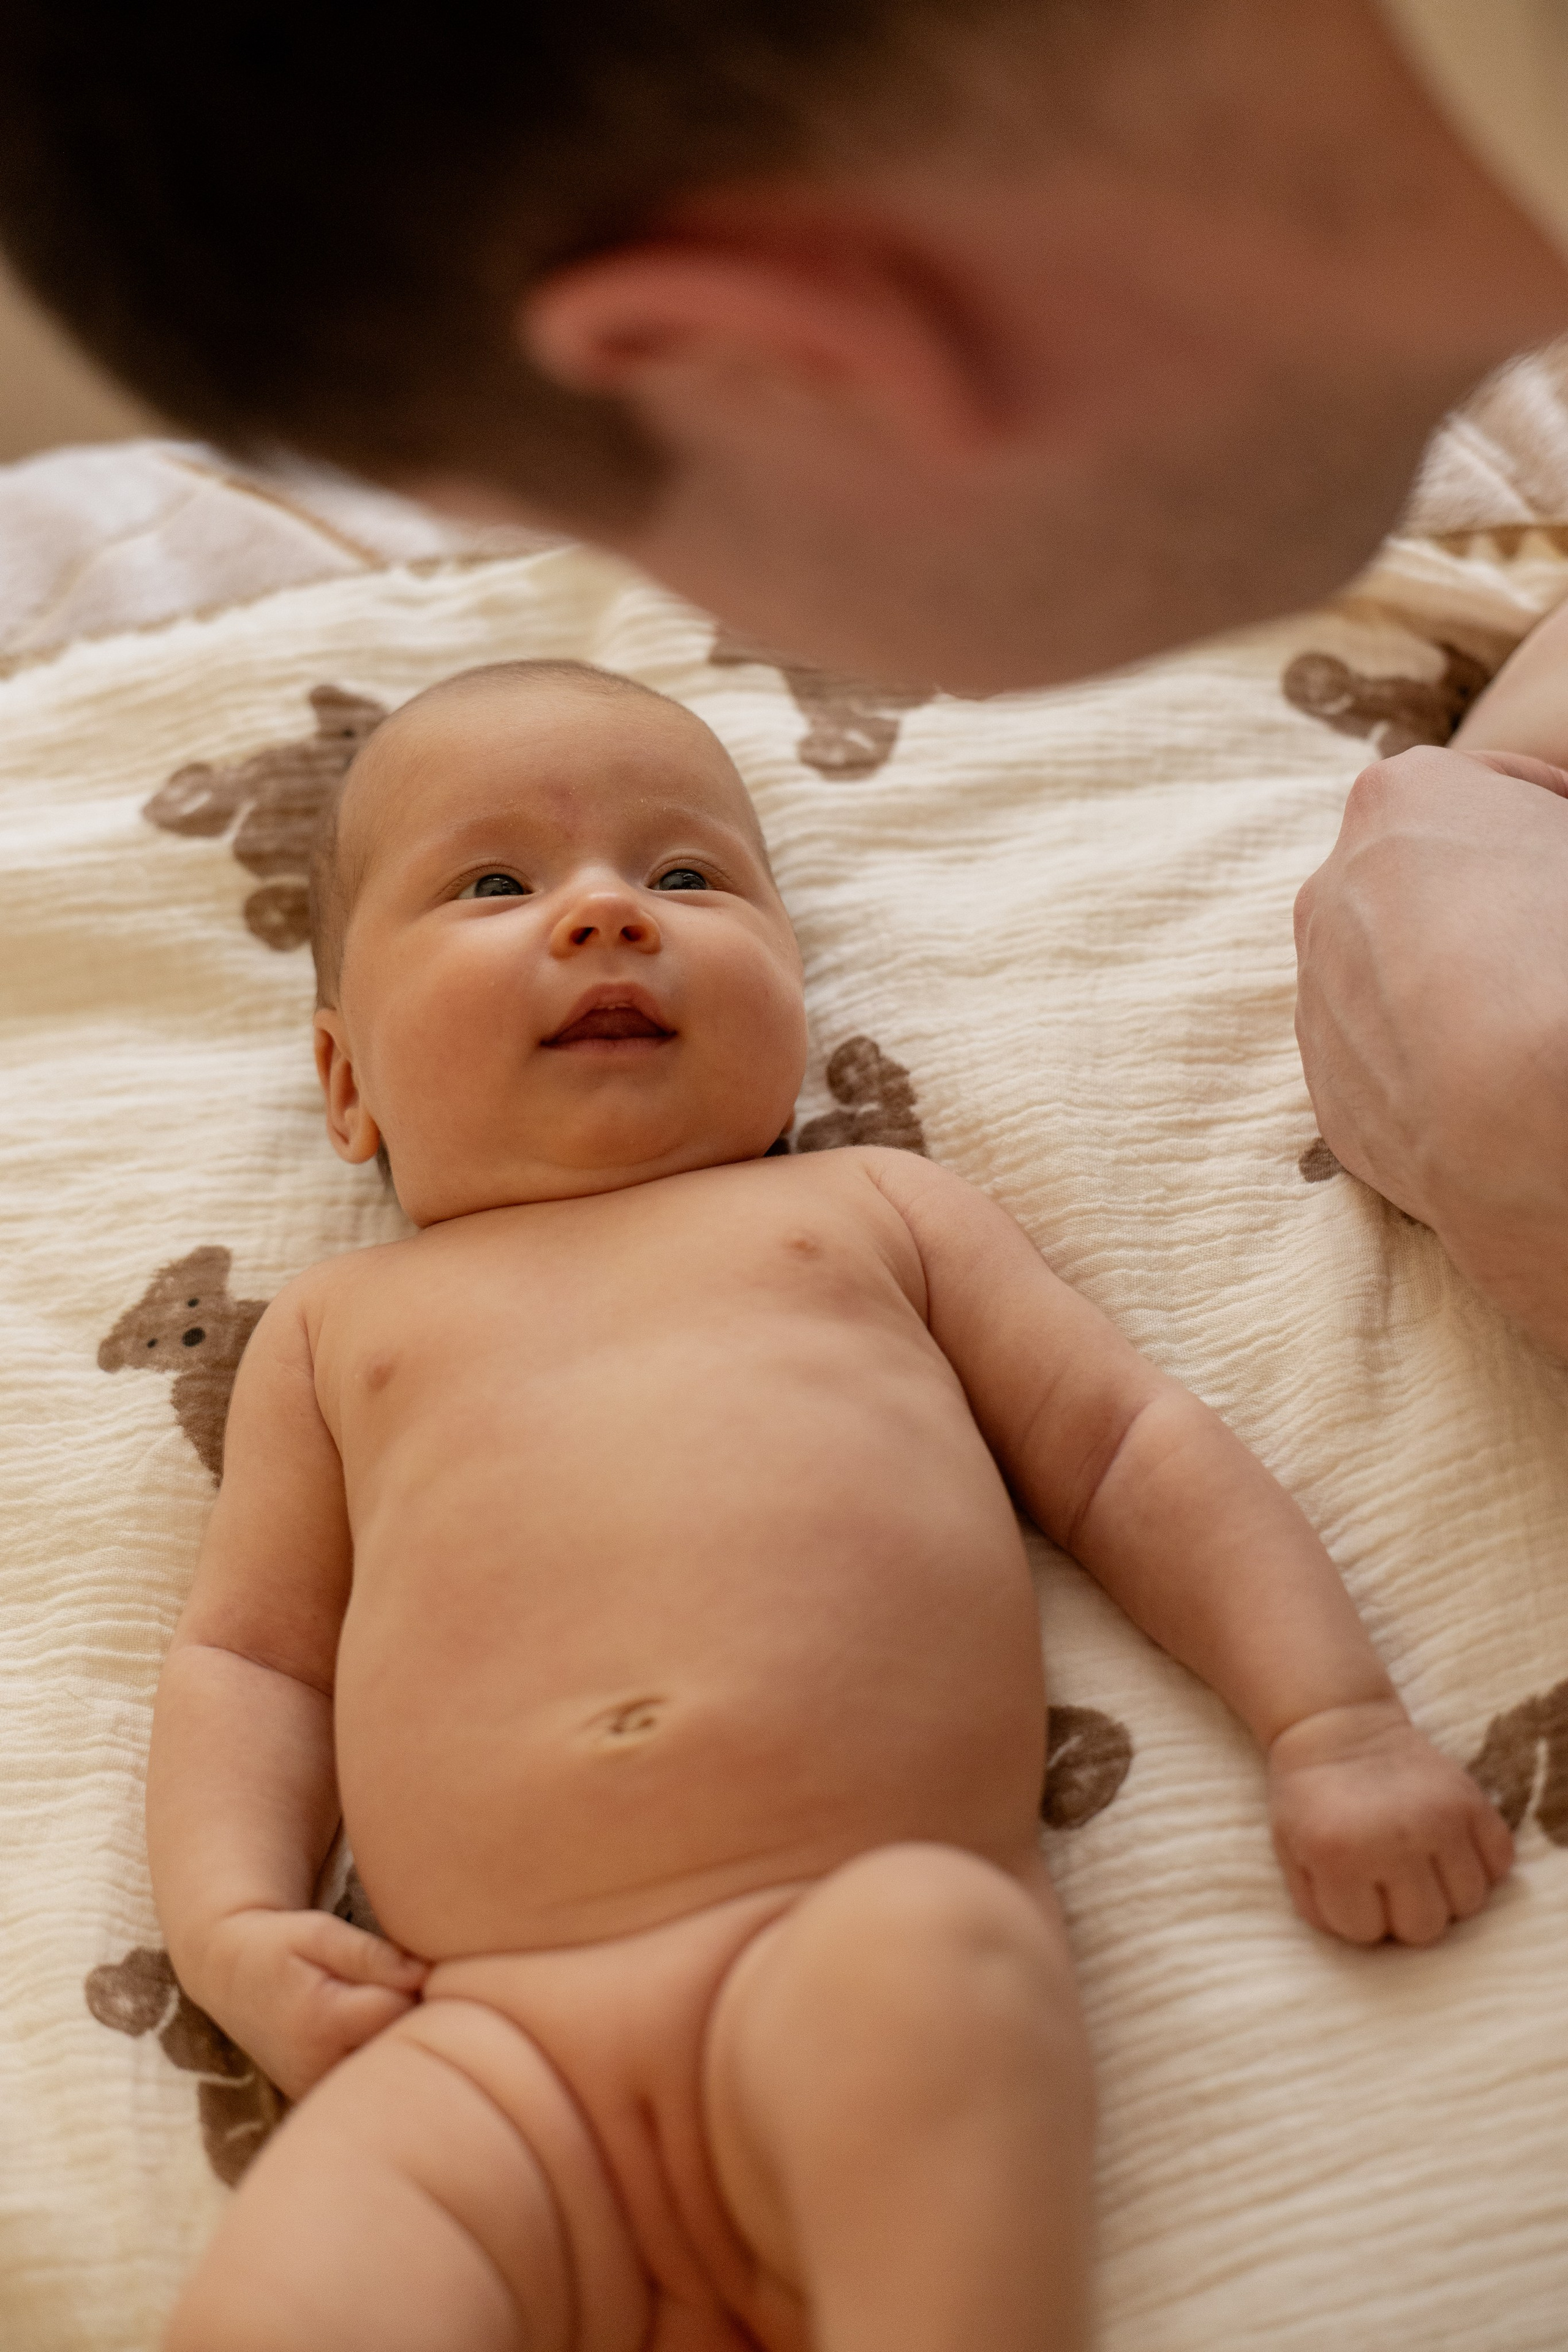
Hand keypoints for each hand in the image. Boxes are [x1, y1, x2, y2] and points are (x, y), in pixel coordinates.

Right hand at [199, 1906, 427, 2100]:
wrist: (230, 1977)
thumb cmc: (278, 1945)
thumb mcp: (319, 1933)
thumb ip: (370, 1954)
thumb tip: (423, 1974)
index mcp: (324, 2024)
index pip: (401, 2009)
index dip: (414, 1982)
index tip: (406, 1961)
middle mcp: (320, 2068)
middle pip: (399, 2043)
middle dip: (409, 2012)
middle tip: (393, 1980)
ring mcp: (317, 2089)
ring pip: (387, 2066)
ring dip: (393, 2035)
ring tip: (372, 2001)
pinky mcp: (316, 2096)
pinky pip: (367, 2079)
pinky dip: (373, 2052)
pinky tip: (361, 2026)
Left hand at [1268, 1698, 1513, 1945]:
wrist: (1337, 1727)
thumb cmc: (1310, 1797)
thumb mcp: (1290, 1853)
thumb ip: (1319, 1907)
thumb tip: (1369, 1940)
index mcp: (1339, 1854)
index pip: (1367, 1934)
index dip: (1357, 1916)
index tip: (1350, 1885)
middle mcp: (1395, 1840)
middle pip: (1426, 1929)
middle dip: (1405, 1914)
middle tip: (1389, 1882)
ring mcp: (1440, 1819)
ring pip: (1469, 1904)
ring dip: (1446, 1895)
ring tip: (1422, 1868)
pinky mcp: (1472, 1800)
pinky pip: (1500, 1864)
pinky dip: (1482, 1867)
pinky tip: (1451, 1851)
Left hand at [1293, 745, 1567, 1354]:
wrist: (1532, 1111)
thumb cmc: (1563, 957)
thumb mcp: (1567, 848)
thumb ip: (1547, 848)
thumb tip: (1541, 877)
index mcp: (1400, 799)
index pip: (1482, 788)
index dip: (1544, 816)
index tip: (1563, 844)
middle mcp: (1333, 888)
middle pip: (1417, 883)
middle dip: (1475, 902)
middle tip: (1542, 939)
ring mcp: (1318, 993)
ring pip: (1386, 973)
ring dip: (1442, 985)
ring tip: (1521, 1021)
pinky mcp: (1326, 1091)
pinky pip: (1382, 1062)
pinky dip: (1428, 1065)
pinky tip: (1494, 1087)